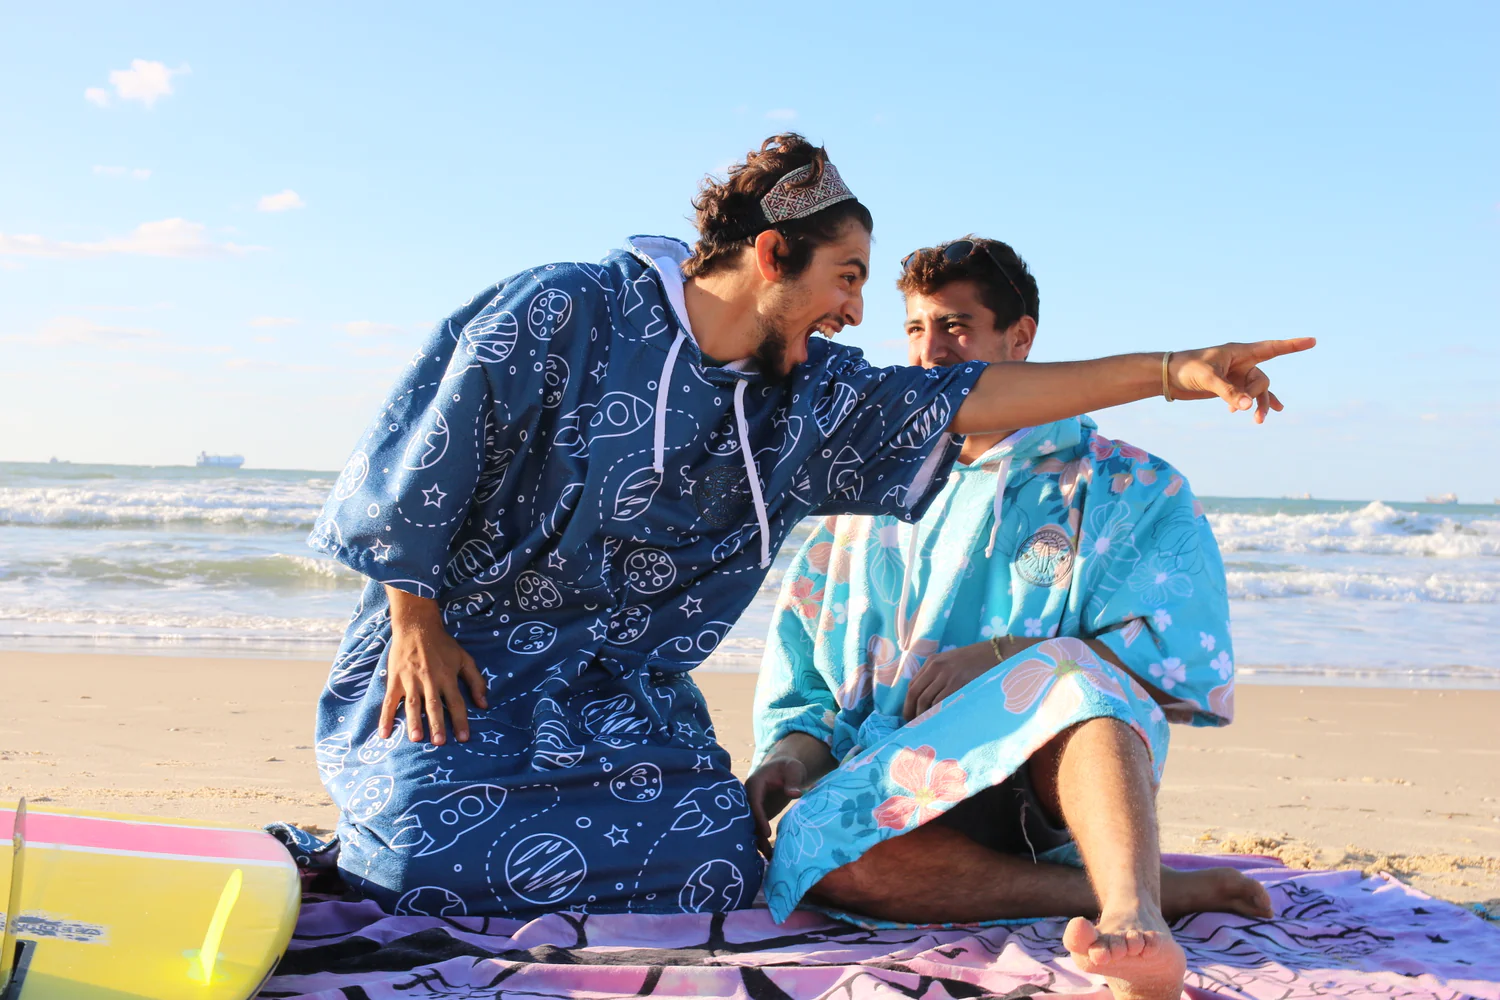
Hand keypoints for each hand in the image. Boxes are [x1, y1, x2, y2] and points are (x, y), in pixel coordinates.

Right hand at [380, 589, 487, 745]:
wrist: (416, 626)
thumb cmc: (443, 645)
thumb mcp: (464, 658)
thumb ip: (476, 681)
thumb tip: (484, 705)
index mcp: (447, 676)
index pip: (456, 702)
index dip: (460, 720)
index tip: (464, 738)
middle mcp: (429, 680)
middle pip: (433, 705)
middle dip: (437, 724)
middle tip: (439, 742)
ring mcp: (410, 680)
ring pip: (412, 704)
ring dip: (413, 721)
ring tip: (416, 738)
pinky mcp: (395, 680)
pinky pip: (389, 702)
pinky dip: (385, 718)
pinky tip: (384, 734)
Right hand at [745, 757, 807, 856]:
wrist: (784, 768)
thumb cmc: (789, 766)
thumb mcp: (793, 769)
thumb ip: (793, 780)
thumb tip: (795, 793)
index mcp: (754, 784)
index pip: (754, 802)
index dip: (759, 817)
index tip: (767, 833)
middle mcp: (748, 796)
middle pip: (748, 818)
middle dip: (755, 835)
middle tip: (765, 851)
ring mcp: (752, 807)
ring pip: (751, 826)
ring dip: (758, 842)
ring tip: (769, 858)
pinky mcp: (757, 814)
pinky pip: (756, 829)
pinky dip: (762, 841)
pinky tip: (769, 855)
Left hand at [904, 640, 1003, 719]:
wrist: (995, 654)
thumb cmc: (975, 660)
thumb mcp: (951, 661)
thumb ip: (937, 673)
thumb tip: (926, 695)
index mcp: (932, 661)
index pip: (912, 684)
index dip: (908, 701)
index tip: (908, 713)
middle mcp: (935, 667)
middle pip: (914, 693)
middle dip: (910, 710)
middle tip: (911, 723)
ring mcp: (946, 676)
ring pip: (925, 699)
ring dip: (921, 714)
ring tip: (923, 725)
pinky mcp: (957, 684)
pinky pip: (940, 702)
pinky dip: (935, 712)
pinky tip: (936, 720)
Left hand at [1169, 338, 1315, 423]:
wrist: (1168, 376)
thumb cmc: (1186, 368)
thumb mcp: (1208, 378)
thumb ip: (1228, 392)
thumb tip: (1248, 406)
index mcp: (1239, 352)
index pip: (1272, 348)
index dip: (1293, 345)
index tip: (1313, 341)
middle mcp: (1241, 362)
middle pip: (1263, 379)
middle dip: (1259, 395)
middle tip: (1246, 407)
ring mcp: (1236, 375)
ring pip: (1257, 391)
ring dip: (1259, 405)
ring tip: (1259, 421)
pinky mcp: (1229, 387)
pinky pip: (1247, 397)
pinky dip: (1249, 405)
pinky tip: (1246, 414)